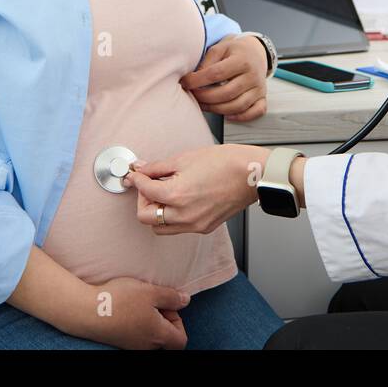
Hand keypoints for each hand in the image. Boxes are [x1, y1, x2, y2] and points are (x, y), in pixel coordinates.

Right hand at [69, 276, 189, 349]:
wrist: (86, 312)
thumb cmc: (120, 300)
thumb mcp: (150, 291)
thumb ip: (171, 297)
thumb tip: (185, 301)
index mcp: (159, 336)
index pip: (181, 340)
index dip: (179, 322)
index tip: (167, 306)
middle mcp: (146, 346)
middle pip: (166, 339)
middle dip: (164, 319)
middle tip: (152, 301)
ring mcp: (131, 346)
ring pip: (150, 336)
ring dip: (149, 319)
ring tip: (137, 302)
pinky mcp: (119, 342)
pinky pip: (136, 335)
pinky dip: (136, 323)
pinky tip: (125, 307)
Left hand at [122, 144, 267, 234]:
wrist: (252, 174)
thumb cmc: (225, 162)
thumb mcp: (186, 158)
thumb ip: (159, 167)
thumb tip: (143, 169)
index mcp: (176, 195)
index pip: (144, 191)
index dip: (136, 180)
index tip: (135, 174)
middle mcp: (183, 215)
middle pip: (145, 218)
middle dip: (143, 200)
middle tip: (149, 185)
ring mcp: (195, 225)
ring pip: (161, 228)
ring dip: (156, 212)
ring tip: (165, 193)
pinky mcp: (205, 228)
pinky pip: (179, 228)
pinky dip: (173, 216)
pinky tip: (180, 199)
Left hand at [180, 34, 267, 122]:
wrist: (256, 52)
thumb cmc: (235, 51)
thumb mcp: (220, 48)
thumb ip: (206, 62)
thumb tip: (193, 80)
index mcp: (241, 60)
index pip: (216, 74)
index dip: (197, 80)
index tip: (185, 82)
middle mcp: (252, 76)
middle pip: (226, 93)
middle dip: (205, 97)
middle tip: (193, 95)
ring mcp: (259, 89)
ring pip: (238, 106)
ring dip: (217, 109)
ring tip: (203, 104)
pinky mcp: (262, 98)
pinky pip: (255, 112)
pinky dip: (241, 117)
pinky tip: (227, 115)